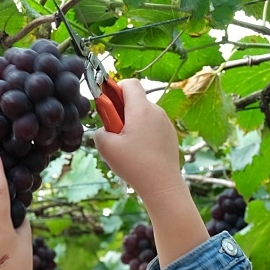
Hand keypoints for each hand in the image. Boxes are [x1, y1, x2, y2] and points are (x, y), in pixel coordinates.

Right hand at [94, 80, 182, 203]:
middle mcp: (156, 112)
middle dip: (121, 111)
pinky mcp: (170, 135)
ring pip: (143, 114)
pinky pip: (152, 126)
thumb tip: (103, 129)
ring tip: (127, 147)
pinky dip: (143, 133)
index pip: (129, 83)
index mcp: (141, 109)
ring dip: (132, 123)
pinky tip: (139, 153)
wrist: (162, 186)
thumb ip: (99, 132)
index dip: (115, 89)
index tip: (108, 107)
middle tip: (115, 133)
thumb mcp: (106, 148)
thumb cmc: (135, 165)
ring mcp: (166, 123)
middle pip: (136, 100)